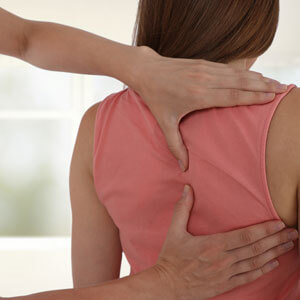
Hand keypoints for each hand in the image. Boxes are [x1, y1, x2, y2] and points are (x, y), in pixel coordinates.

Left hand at [133, 46, 287, 170]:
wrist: (147, 71)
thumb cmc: (156, 98)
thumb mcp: (164, 123)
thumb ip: (175, 146)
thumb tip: (184, 168)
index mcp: (197, 95)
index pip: (232, 96)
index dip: (254, 96)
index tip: (271, 97)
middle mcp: (204, 79)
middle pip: (241, 83)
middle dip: (264, 86)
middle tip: (284, 89)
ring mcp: (204, 68)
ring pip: (237, 73)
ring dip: (258, 77)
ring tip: (275, 82)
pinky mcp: (203, 62)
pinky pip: (228, 68)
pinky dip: (244, 72)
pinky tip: (255, 75)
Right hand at [153, 185, 297, 299]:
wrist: (167, 286)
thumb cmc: (171, 258)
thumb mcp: (174, 231)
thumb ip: (182, 209)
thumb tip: (187, 189)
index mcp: (213, 245)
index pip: (245, 236)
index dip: (265, 230)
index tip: (279, 223)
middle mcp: (223, 260)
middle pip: (256, 249)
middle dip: (277, 240)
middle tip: (293, 233)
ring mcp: (226, 274)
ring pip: (256, 262)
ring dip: (275, 253)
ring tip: (289, 245)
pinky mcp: (225, 285)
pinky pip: (249, 277)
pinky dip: (263, 270)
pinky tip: (273, 264)